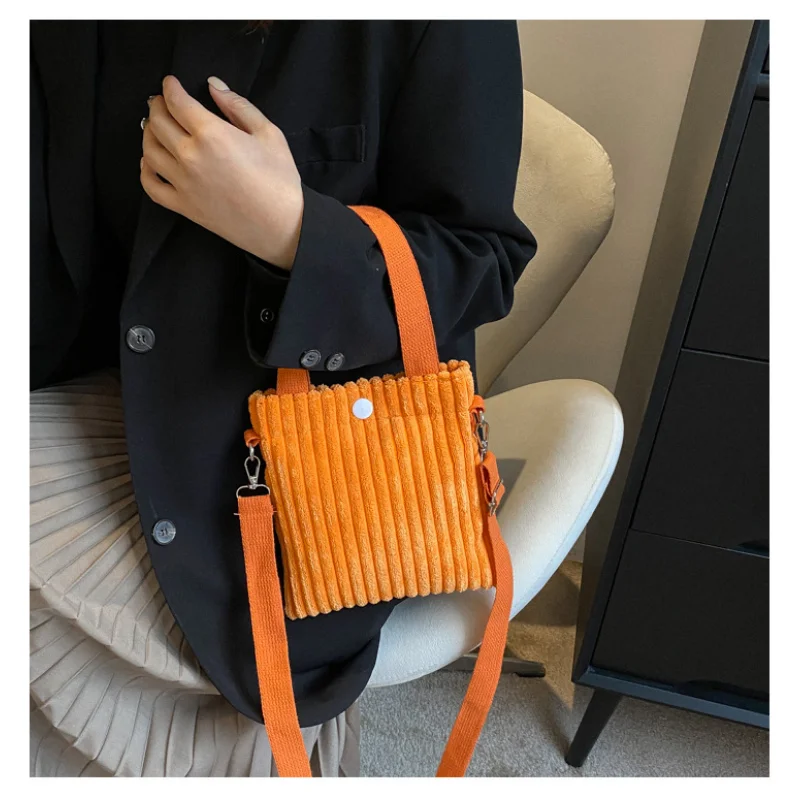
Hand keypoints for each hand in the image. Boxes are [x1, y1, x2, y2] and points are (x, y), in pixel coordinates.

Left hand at [141, 75, 302, 269]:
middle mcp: (191, 156)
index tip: (170, 83)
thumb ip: (238, 106)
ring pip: (149, 150)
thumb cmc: (280, 182)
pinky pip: (151, 186)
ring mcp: (183, 183)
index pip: (177, 102)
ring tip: (156, 128)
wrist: (282, 227)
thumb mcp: (269, 134)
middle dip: (157, 106)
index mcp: (212, 134)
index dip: (170, 87)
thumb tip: (213, 85)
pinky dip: (145, 170)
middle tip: (160, 102)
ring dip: (148, 133)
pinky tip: (150, 162)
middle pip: (158, 122)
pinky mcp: (184, 206)